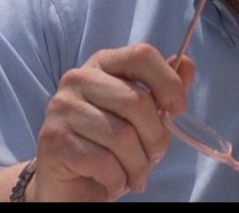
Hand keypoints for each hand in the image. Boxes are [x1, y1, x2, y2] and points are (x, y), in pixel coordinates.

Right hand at [29, 44, 194, 200]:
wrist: (71, 183)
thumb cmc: (110, 145)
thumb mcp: (143, 116)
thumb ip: (164, 89)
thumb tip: (186, 64)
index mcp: (102, 64)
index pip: (141, 55)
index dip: (167, 81)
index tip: (178, 108)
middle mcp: (77, 79)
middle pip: (136, 100)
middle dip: (155, 137)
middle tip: (154, 156)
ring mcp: (61, 107)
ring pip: (122, 135)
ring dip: (137, 164)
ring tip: (135, 173)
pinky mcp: (52, 139)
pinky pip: (102, 161)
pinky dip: (117, 178)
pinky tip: (112, 180)